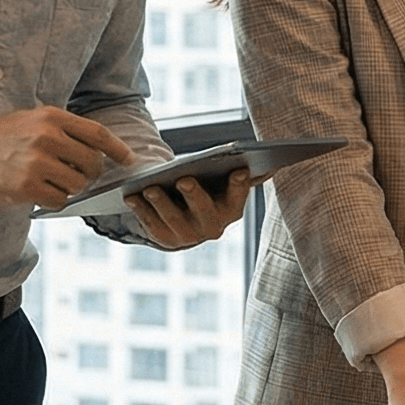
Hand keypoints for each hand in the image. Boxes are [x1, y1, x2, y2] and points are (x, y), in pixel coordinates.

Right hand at [0, 106, 134, 207]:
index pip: (98, 134)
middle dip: (90, 174)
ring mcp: (37, 162)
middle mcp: (47, 137)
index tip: (129, 160)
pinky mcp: (26, 185)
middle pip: (92, 163)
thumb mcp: (32, 120)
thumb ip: (63, 132)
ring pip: (77, 184)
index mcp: (52, 117)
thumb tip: (98, 153)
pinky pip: (58, 200)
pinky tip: (39, 192)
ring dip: (70, 188)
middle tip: (77, 176)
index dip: (118, 149)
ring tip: (51, 182)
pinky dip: (54, 200)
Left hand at [126, 169, 253, 248]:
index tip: (238, 171)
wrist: (186, 219)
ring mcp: (189, 236)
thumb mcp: (222, 183)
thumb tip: (273, 164)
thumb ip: (242, 175)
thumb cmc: (208, 190)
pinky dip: (141, 210)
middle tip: (184, 179)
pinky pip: (152, 225)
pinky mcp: (166, 239)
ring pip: (174, 219)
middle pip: (204, 210)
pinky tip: (132, 196)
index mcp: (232, 209)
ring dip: (162, 203)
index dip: (239, 186)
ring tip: (150, 187)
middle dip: (194, 195)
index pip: (238, 197)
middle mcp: (213, 227)